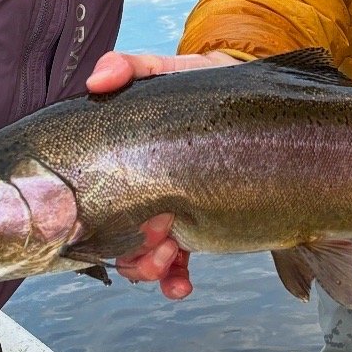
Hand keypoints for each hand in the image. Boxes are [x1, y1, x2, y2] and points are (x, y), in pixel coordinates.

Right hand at [88, 51, 238, 298]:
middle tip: (156, 233)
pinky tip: (182, 284)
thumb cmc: (208, 86)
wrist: (260, 102)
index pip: (91, 190)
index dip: (90, 214)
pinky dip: (174, 281)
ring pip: (142, 256)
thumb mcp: (171, 71)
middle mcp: (143, 190)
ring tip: (171, 253)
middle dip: (128, 249)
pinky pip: (179, 266)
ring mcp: (173, 211)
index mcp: (129, 159)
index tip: (111, 216)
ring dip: (148, 266)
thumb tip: (98, 80)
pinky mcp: (204, 227)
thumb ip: (134, 67)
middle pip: (115, 235)